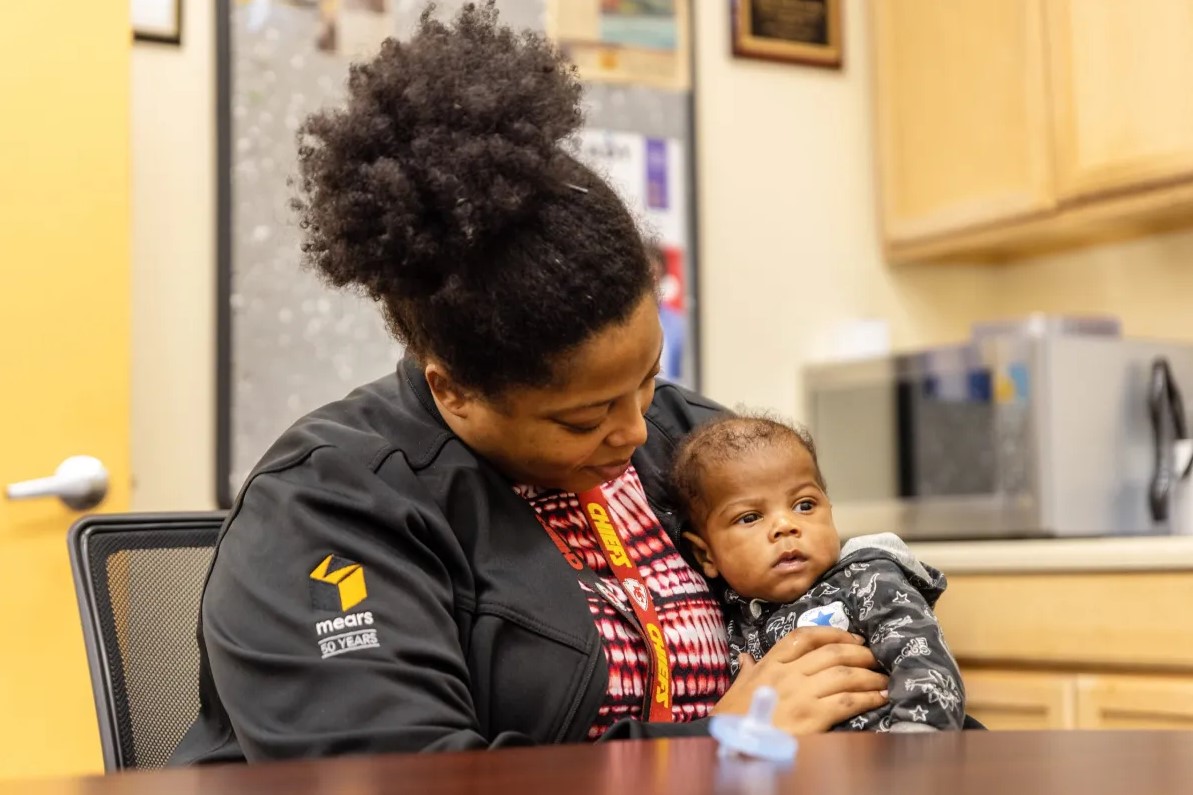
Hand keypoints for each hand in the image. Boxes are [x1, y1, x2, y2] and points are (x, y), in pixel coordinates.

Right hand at [713, 627, 888, 734]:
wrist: (733, 744)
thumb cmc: (733, 717)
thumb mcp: (736, 688)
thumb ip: (747, 671)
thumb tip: (747, 657)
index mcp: (771, 663)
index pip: (805, 636)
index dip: (834, 633)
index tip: (852, 638)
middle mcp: (789, 673)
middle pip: (832, 653)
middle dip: (860, 653)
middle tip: (876, 657)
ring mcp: (802, 693)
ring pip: (845, 674)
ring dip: (870, 675)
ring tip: (884, 678)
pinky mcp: (813, 716)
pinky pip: (847, 701)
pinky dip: (868, 697)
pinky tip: (880, 698)